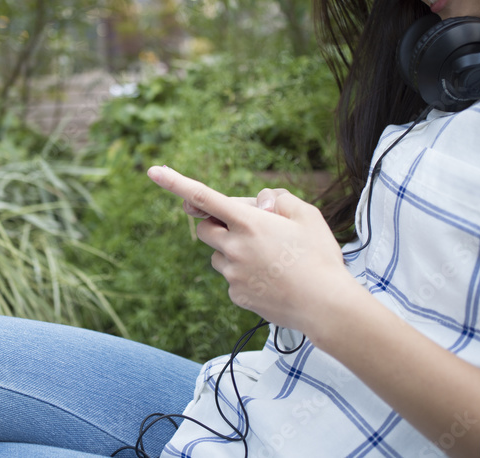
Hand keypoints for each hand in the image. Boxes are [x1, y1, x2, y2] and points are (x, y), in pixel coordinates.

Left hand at [148, 165, 349, 333]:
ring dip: (233, 250)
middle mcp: (234, 247)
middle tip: (244, 226)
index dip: (175, 182)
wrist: (326, 306)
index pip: (203, 197)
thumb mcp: (307, 215)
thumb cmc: (320, 257)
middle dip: (214, 223)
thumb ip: (277, 200)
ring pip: (219, 255)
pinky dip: (245, 274)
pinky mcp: (237, 296)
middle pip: (204, 228)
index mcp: (248, 222)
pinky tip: (273, 279)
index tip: (153, 172)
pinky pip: (232, 279)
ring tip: (270, 259)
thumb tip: (257, 206)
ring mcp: (233, 274)